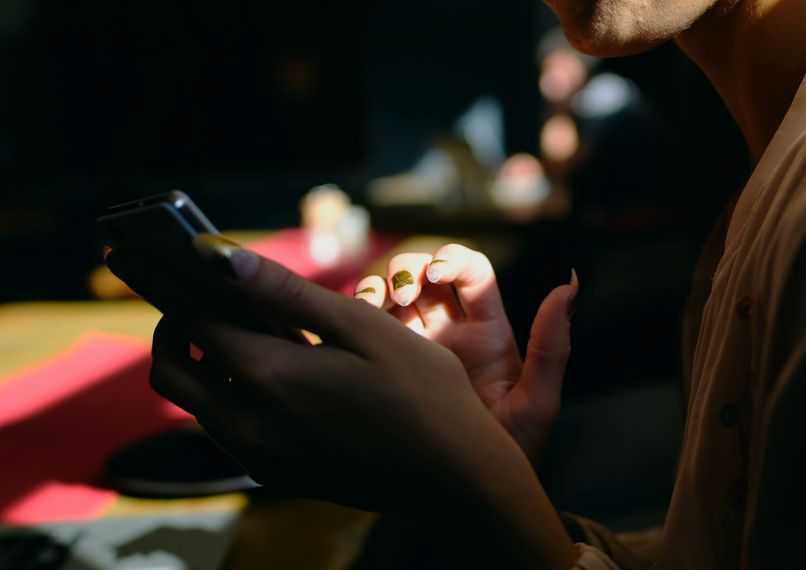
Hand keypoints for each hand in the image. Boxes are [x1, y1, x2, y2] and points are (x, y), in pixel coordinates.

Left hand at [107, 239, 576, 567]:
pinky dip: (225, 391)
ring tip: (236, 326)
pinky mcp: (273, 472)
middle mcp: (249, 421)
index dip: (168, 283)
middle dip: (169, 326)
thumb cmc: (421, 391)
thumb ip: (287, 292)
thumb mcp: (363, 327)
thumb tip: (219, 257)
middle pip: (170, 369)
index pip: (190, 320)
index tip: (149, 255)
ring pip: (193, 402)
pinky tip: (267, 371)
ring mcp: (258, 454)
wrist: (452, 474)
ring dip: (198, 361)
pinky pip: (224, 427)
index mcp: (270, 375)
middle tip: (190, 295)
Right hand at [353, 244, 577, 461]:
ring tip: (372, 307)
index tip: (437, 274)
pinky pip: (363, 331)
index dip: (452, 260)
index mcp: (487, 332)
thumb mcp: (536, 404)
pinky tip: (351, 326)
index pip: (471, 272)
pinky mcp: (382, 368)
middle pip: (424, 275)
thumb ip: (553, 346)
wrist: (469, 499)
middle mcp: (448, 333)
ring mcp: (412, 350)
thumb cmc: (510, 454)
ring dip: (377, 287)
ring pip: (389, 296)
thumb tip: (571, 283)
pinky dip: (353, 315)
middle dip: (409, 269)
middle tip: (402, 295)